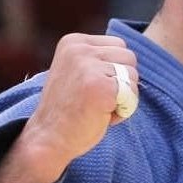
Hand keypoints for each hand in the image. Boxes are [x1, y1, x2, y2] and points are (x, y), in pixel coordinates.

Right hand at [20, 33, 138, 178]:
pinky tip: (101, 117)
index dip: (114, 71)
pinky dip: (123, 111)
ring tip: (97, 108)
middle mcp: (80, 49)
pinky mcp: (101, 87)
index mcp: (73, 42)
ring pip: (133, 76)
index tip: (90, 87)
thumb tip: (131, 57)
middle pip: (129, 57)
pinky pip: (132, 95)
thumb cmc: (67, 110)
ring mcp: (89, 67)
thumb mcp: (78, 72)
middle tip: (96, 100)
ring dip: (123, 97)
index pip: (119, 45)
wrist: (48, 140)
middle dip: (122, 82)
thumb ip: (98, 59)